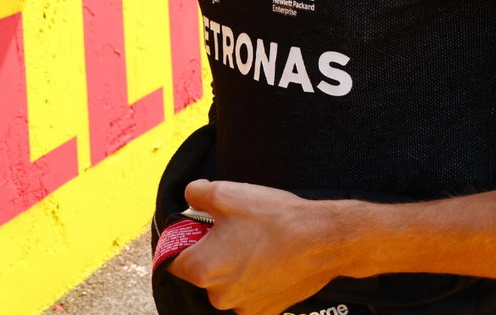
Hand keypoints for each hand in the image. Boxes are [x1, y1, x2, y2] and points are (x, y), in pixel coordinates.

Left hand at [168, 180, 355, 314]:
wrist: (321, 240)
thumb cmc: (272, 219)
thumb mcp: (225, 193)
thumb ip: (195, 193)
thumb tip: (190, 196)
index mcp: (202, 270)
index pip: (174, 260)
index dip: (184, 242)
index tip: (197, 230)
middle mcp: (220, 296)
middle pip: (203, 273)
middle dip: (212, 253)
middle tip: (232, 231)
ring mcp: (246, 306)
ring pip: (228, 284)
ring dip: (235, 267)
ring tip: (255, 243)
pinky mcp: (269, 310)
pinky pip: (251, 294)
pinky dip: (255, 279)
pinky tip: (269, 259)